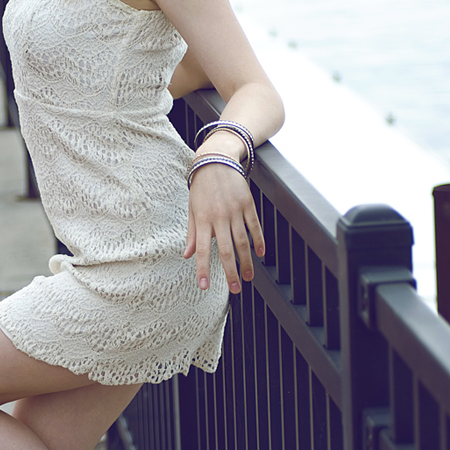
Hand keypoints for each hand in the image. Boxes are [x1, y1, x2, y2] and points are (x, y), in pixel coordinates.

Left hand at [184, 161, 264, 292]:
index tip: (203, 285)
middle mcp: (219, 217)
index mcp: (203, 219)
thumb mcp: (192, 209)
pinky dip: (259, 241)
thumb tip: (188, 255)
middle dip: (230, 272)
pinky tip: (261, 254)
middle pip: (226, 250)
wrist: (216, 160)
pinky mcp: (248, 204)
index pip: (203, 249)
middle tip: (235, 289)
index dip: (203, 269)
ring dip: (246, 262)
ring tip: (248, 277)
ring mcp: (235, 210)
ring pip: (243, 241)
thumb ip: (193, 233)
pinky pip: (255, 226)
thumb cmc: (202, 187)